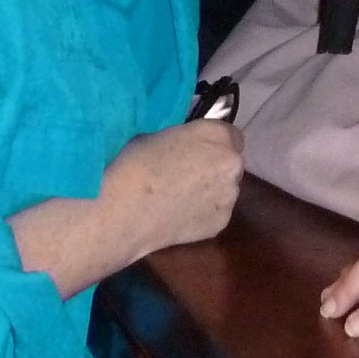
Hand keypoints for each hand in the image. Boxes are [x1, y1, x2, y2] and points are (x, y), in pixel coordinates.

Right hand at [101, 120, 244, 259]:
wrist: (125, 209)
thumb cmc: (135, 164)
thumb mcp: (160, 133)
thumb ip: (186, 138)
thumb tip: (188, 146)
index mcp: (218, 135)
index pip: (232, 135)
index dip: (214, 144)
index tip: (197, 151)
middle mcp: (232, 163)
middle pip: (231, 163)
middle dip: (214, 167)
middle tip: (188, 174)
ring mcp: (229, 196)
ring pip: (225, 189)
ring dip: (211, 190)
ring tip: (181, 198)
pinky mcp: (221, 223)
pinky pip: (217, 213)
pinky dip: (204, 212)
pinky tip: (179, 215)